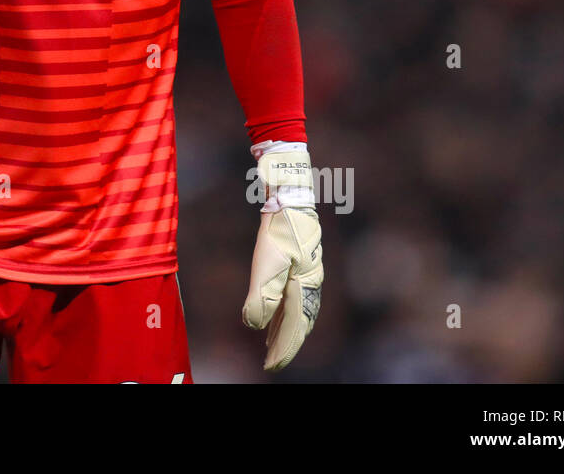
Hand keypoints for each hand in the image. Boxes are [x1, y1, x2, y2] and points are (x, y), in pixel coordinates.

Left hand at [243, 143, 322, 371]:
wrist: (290, 197)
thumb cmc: (280, 228)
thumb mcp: (267, 262)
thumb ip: (263, 295)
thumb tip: (254, 326)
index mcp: (304, 286)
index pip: (293, 326)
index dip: (282, 348)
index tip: (270, 367)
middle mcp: (308, 284)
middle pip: (297, 322)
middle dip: (285, 344)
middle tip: (271, 363)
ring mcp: (305, 274)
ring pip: (295, 311)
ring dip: (283, 330)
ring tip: (271, 346)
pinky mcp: (297, 264)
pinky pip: (291, 297)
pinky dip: (282, 312)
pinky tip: (273, 314)